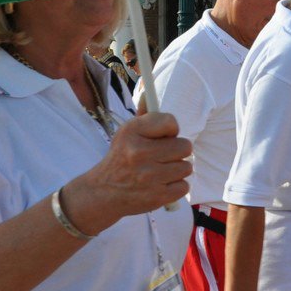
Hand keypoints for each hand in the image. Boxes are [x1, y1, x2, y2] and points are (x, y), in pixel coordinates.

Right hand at [69, 113, 191, 227]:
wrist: (104, 192)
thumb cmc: (121, 158)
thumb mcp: (126, 133)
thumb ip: (144, 116)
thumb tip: (148, 94)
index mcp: (132, 132)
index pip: (170, 122)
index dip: (172, 129)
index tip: (165, 136)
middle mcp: (139, 153)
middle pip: (185, 146)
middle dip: (178, 151)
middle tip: (166, 155)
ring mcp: (149, 177)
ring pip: (186, 167)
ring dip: (177, 169)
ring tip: (162, 171)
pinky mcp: (157, 196)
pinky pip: (184, 186)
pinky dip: (176, 186)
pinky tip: (161, 184)